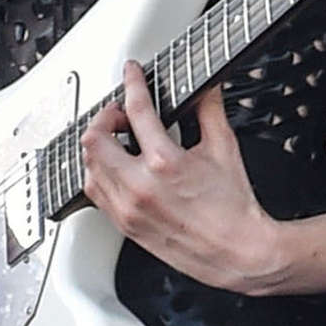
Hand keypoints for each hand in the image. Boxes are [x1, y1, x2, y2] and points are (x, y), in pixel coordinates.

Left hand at [80, 62, 283, 291]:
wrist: (237, 252)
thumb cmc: (233, 208)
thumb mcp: (224, 148)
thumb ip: (210, 110)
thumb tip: (206, 88)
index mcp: (164, 163)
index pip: (136, 109)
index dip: (132, 82)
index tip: (132, 73)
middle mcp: (140, 187)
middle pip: (95, 139)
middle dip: (105, 117)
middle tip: (121, 113)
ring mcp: (129, 209)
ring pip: (89, 167)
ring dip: (98, 146)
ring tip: (116, 140)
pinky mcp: (125, 225)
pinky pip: (95, 194)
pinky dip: (98, 174)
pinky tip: (114, 168)